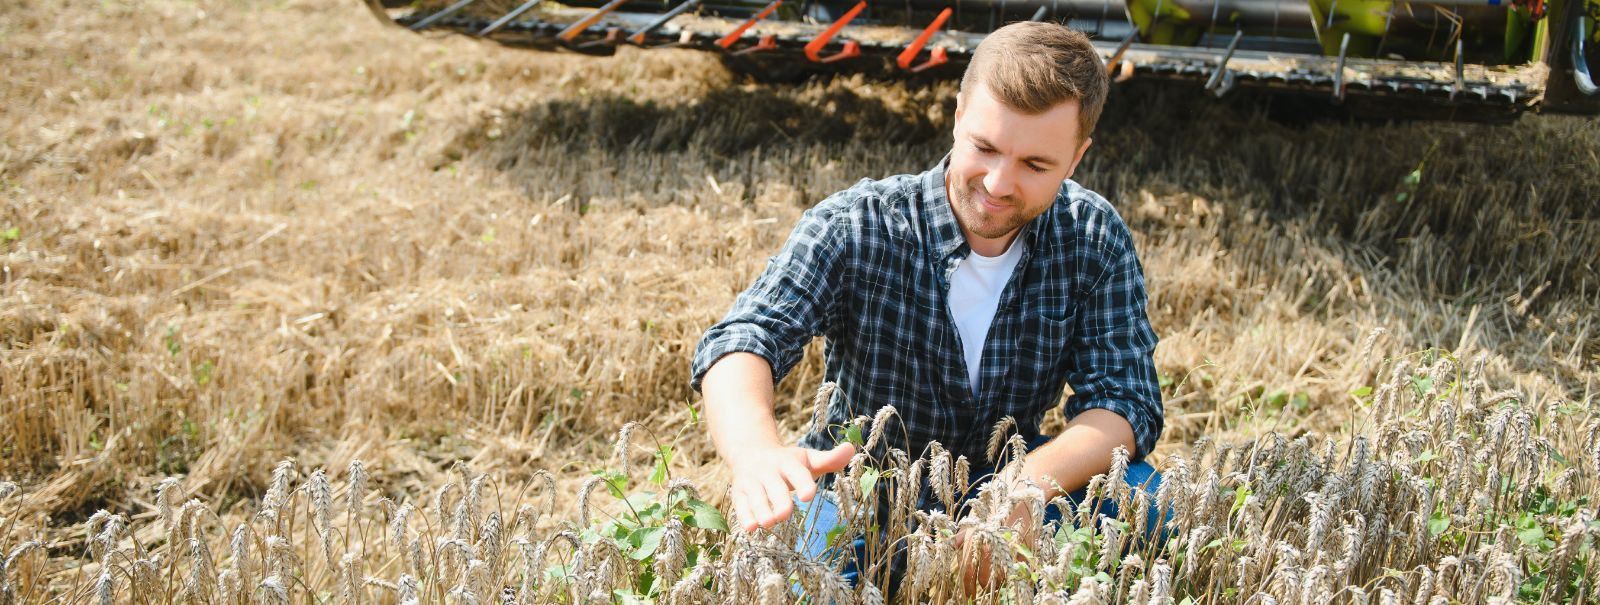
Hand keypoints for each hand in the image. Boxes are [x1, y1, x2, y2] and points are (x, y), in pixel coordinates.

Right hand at [728, 443, 854, 531]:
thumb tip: (852, 449)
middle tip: (785, 514)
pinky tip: (751, 528)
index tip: (809, 495)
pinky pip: (740, 505)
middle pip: (774, 487)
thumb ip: (829, 459)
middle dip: (779, 500)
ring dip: (761, 510)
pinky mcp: (739, 493)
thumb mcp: (807, 458)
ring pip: (756, 497)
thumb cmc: (786, 461)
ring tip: (769, 522)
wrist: (749, 451)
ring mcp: (752, 482)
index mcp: (787, 462)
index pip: (797, 473)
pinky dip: (744, 516)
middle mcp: (768, 471)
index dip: (803, 483)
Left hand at [956, 496, 1037, 595]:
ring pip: (1000, 578)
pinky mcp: (1022, 552)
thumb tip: (947, 546)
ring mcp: (1005, 549)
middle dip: (984, 585)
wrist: (1019, 500)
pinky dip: (1013, 574)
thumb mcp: (974, 524)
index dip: (968, 588)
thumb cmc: (994, 514)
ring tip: (999, 577)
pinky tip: (1012, 570)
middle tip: (987, 585)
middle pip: (984, 579)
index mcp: (974, 542)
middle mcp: (988, 547)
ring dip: (999, 581)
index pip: (968, 574)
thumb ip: (959, 537)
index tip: (969, 596)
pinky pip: (1016, 572)